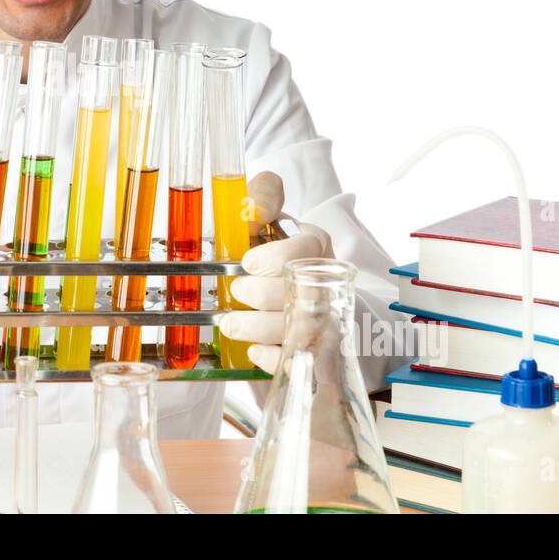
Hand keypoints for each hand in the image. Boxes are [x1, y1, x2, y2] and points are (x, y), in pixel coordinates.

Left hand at [220, 172, 332, 374]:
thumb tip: (253, 209)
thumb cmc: (274, 250)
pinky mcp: (315, 350)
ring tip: (231, 323)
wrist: (293, 286)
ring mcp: (326, 318)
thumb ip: (262, 198)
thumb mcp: (269, 216)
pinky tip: (255, 349)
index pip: (308, 248)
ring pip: (303, 329)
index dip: (275, 257)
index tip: (248, 262)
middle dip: (262, 294)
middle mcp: (327, 282)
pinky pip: (302, 361)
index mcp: (316, 245)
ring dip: (260, 328)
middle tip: (237, 290)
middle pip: (305, 292)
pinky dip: (275, 358)